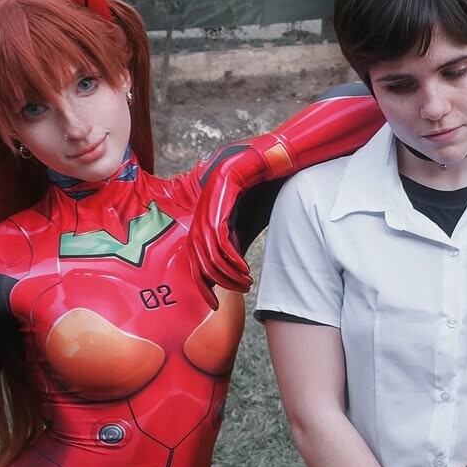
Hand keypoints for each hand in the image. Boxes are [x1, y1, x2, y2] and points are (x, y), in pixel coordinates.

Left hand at [189, 149, 256, 294]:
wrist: (271, 161)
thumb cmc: (261, 191)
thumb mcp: (245, 223)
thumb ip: (234, 243)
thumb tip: (231, 271)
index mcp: (202, 220)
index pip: (195, 260)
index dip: (203, 285)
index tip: (214, 305)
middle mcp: (200, 214)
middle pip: (199, 260)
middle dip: (216, 283)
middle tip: (236, 293)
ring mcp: (208, 206)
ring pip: (210, 253)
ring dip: (229, 274)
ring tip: (246, 283)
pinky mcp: (220, 199)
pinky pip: (220, 239)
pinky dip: (232, 259)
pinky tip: (244, 268)